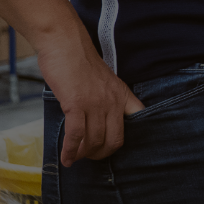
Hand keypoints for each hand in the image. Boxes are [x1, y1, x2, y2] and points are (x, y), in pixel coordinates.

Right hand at [37, 30, 143, 165]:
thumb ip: (107, 98)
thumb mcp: (104, 80)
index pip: (137, 120)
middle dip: (101, 153)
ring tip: (75, 158)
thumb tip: (99, 119)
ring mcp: (96, 103)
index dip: (127, 136)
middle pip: (114, 139)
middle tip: (89, 156)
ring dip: (83, 154)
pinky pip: (76, 135)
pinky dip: (70, 151)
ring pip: (94, 140)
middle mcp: (113, 101)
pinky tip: (66, 158)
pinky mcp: (76, 104)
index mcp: (122, 94)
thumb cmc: (80, 62)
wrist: (66, 44)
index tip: (114, 147)